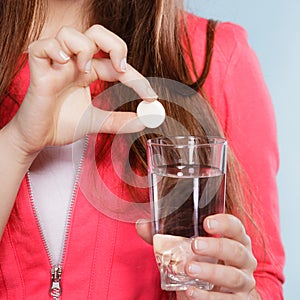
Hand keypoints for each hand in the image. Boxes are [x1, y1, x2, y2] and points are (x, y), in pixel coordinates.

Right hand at [8, 25, 156, 155]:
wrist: (38, 139)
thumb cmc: (62, 125)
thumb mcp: (97, 123)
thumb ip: (119, 121)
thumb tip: (145, 120)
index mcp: (88, 72)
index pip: (116, 64)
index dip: (136, 78)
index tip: (150, 96)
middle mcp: (74, 64)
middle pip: (96, 33)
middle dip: (115, 46)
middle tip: (121, 70)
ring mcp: (56, 65)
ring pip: (69, 33)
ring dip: (84, 48)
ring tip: (84, 71)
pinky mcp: (38, 71)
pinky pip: (42, 47)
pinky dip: (54, 50)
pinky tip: (63, 64)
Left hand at [136, 215, 259, 298]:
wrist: (212, 292)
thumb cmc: (202, 262)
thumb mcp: (187, 249)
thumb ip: (166, 237)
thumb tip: (141, 225)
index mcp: (234, 240)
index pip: (236, 227)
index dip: (225, 223)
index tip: (206, 222)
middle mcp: (244, 259)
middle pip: (237, 250)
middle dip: (217, 246)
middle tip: (195, 245)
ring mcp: (244, 282)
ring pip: (234, 276)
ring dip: (211, 272)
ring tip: (188, 269)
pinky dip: (208, 297)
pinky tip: (190, 291)